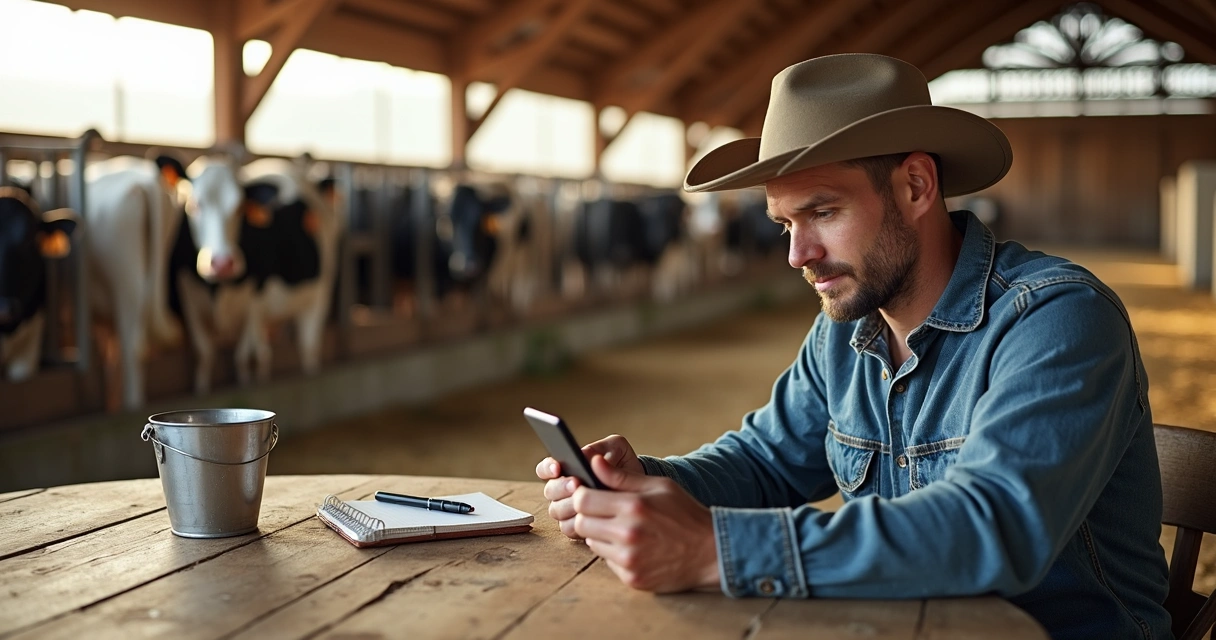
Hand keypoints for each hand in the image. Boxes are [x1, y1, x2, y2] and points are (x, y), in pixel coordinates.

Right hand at [536, 435, 642, 539]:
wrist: (641, 491)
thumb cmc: (624, 466)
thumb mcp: (616, 449)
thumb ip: (600, 448)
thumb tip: (584, 455)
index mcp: (566, 469)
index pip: (545, 469)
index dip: (547, 468)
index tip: (558, 467)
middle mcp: (563, 490)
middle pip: (550, 491)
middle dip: (561, 487)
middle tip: (576, 483)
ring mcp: (568, 509)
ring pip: (557, 511)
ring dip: (569, 506)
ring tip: (585, 500)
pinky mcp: (578, 528)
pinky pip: (569, 528)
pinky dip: (578, 523)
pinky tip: (591, 517)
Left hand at [572, 455, 718, 592]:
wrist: (711, 551)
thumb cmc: (685, 514)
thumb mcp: (658, 486)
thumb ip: (622, 476)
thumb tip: (594, 462)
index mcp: (634, 506)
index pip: (583, 500)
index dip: (583, 495)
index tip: (590, 495)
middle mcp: (628, 534)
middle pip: (581, 523)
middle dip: (588, 515)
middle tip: (605, 513)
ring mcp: (629, 559)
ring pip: (592, 543)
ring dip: (601, 535)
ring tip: (623, 529)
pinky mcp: (632, 578)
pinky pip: (607, 562)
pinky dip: (614, 554)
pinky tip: (634, 547)